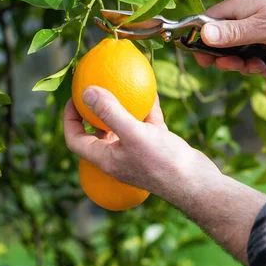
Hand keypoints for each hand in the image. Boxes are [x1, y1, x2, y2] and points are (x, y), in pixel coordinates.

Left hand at [63, 86, 265, 265]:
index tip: (74, 97)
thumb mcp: (134, 134)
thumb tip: (86, 91)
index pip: (76, 139)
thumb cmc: (162, 162)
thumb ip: (110, 112)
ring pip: (124, 124)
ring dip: (122, 105)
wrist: (196, 182)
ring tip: (120, 83)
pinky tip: (150, 89)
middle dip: (94, 109)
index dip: (69, 119)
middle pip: (98, 130)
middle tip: (95, 87)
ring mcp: (138, 151)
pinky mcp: (157, 146)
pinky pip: (147, 123)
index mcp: (106, 158)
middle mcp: (118, 155)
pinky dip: (147, 108)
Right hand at [195, 0, 265, 75]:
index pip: (204, 25)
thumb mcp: (262, 28)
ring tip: (264, 68)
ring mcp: (256, 22)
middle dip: (231, 59)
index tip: (207, 63)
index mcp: (235, 7)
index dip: (201, 45)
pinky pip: (256, 49)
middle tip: (244, 67)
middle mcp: (242, 13)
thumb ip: (232, 33)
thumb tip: (202, 35)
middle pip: (222, 41)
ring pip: (240, 49)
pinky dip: (261, 61)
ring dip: (249, 63)